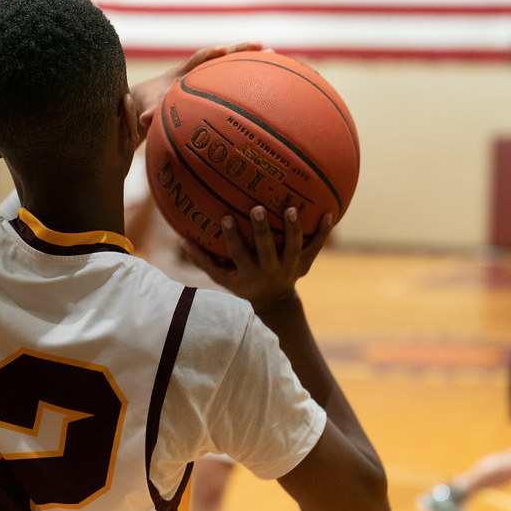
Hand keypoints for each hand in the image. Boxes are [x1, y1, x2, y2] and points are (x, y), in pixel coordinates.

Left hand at [132, 41, 262, 134]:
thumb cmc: (148, 104)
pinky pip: (233, 79)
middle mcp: (196, 70)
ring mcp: (206, 76)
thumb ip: (148, 111)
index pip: (197, 60)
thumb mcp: (146, 107)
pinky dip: (249, 77)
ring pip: (230, 65)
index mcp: (181, 73)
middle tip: (260, 46)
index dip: (209, 55)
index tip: (221, 50)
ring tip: (274, 55)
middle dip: (238, 50)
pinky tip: (270, 78)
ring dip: (249, 60)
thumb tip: (143, 119)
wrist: (148, 99)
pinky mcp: (214, 85)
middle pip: (220, 56)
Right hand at [183, 205, 333, 310]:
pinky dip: (323, 232)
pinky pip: (315, 247)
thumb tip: (180, 238)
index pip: (238, 254)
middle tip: (258, 208)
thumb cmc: (242, 282)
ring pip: (293, 247)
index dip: (232, 237)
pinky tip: (330, 212)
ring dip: (293, 229)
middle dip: (262, 230)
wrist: (273, 301)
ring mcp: (289, 268)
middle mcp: (269, 271)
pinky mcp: (304, 264)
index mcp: (248, 273)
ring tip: (291, 209)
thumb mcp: (221, 276)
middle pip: (266, 250)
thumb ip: (202, 259)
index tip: (226, 218)